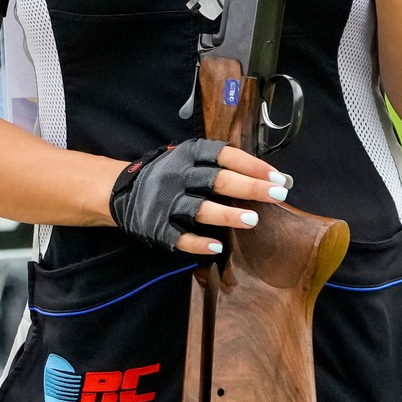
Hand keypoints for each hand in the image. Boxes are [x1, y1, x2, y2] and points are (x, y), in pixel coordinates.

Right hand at [108, 139, 293, 255]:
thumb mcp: (188, 159)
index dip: (253, 165)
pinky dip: (198, 243)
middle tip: (278, 194)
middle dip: (250, 187)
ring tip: (253, 220)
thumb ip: (220, 165)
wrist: (122, 190)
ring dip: (228, 215)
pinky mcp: (158, 227)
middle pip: (218, 180)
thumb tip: (270, 176)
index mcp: (189, 155)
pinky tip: (217, 247)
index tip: (279, 176)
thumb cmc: (169, 174)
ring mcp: (167, 203)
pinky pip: (180, 237)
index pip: (225, 155)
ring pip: (201, 209)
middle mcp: (178, 176)